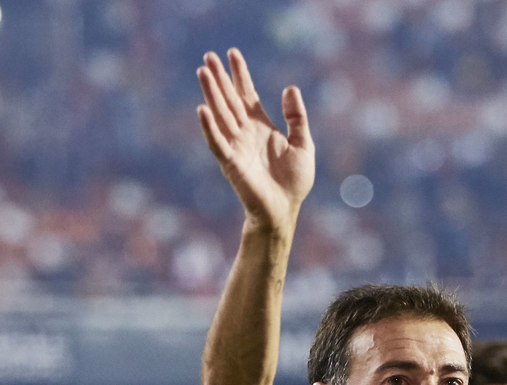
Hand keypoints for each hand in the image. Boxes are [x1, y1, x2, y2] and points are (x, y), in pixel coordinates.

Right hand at [196, 49, 313, 232]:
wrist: (284, 209)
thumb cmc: (294, 181)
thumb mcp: (304, 143)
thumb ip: (297, 117)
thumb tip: (290, 88)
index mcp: (261, 125)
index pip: (247, 93)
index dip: (240, 74)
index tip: (232, 52)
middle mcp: (245, 132)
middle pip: (229, 99)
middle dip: (219, 77)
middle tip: (209, 55)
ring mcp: (236, 145)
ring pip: (221, 114)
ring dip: (211, 93)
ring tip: (203, 72)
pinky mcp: (231, 163)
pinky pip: (217, 142)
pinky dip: (209, 127)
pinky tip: (202, 109)